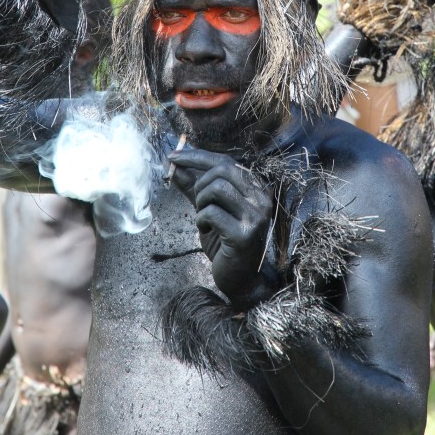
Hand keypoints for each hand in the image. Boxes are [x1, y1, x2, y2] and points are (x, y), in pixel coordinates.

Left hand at [168, 149, 277, 308]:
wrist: (240, 279)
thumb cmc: (225, 242)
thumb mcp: (208, 209)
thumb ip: (193, 187)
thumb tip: (173, 165)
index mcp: (256, 188)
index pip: (226, 161)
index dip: (197, 156)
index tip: (173, 156)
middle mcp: (261, 199)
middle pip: (222, 171)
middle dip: (199, 183)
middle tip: (196, 202)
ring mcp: (256, 216)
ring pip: (217, 188)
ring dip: (201, 201)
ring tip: (203, 216)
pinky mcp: (244, 234)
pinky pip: (212, 213)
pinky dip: (201, 219)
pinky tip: (206, 230)